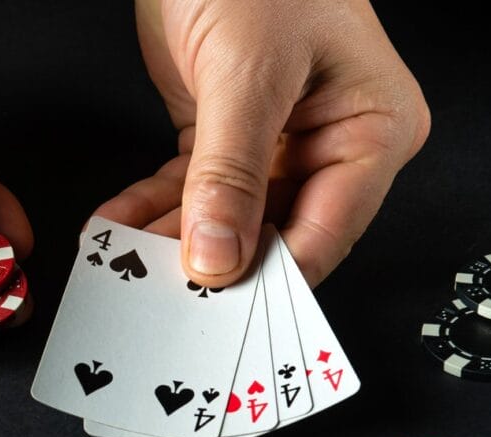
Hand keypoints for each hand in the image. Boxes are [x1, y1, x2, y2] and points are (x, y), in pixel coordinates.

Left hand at [94, 0, 429, 286]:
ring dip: (171, 242)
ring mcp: (279, 143)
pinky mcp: (229, 135)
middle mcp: (332, 143)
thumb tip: (219, 255)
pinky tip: (118, 227)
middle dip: (212, 263)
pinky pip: (191, 189)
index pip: (325, 231)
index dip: (270, 277)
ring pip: (225, 218)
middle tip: (162, 299)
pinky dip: (153, 208)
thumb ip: (231, 170)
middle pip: (273, 233)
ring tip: (124, 268)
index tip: (218, 311)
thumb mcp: (247, 71)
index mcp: (372, 128)